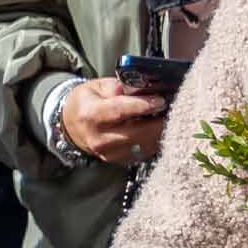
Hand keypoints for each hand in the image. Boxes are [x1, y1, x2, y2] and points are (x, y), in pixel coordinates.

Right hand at [50, 76, 168, 163]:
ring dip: (159, 133)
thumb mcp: (99, 86)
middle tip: (175, 111)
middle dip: (158, 122)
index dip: (142, 106)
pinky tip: (160, 130)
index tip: (161, 101)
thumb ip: (121, 87)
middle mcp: (98, 138)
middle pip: (136, 132)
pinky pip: (142, 152)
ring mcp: (107, 152)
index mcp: (91, 114)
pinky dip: (154, 141)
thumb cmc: (88, 102)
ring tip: (171, 120)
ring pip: (143, 145)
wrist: (73, 125)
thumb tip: (145, 88)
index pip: (119, 111)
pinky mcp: (117, 160)